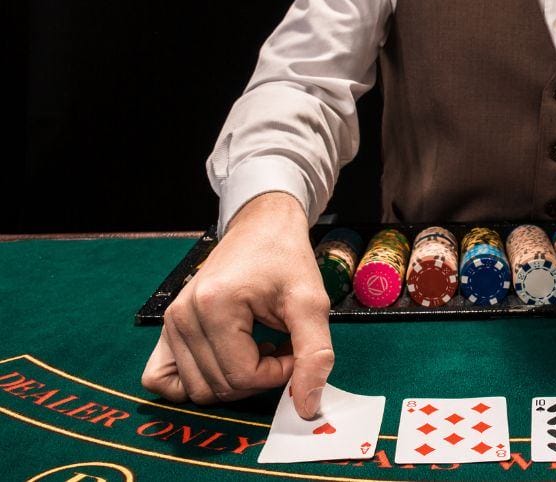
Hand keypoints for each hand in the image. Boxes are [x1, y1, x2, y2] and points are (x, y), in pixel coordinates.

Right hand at [141, 192, 333, 418]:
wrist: (262, 228)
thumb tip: (307, 405)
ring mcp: (170, 322)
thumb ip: (314, 353)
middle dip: (259, 377)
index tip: (293, 346)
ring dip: (234, 379)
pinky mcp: (166, 328)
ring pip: (198, 390)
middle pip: (220, 387)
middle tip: (278, 345)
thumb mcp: (311, 302)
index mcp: (214, 306)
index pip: (243, 376)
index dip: (279, 372)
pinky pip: (162, 379)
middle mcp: (182, 316)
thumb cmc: (286, 260)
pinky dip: (194, 382)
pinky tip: (225, 359)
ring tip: (256, 346)